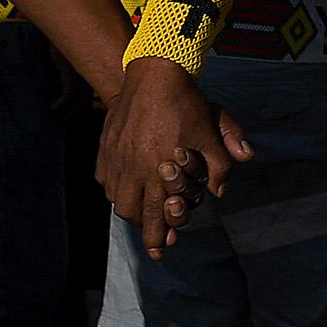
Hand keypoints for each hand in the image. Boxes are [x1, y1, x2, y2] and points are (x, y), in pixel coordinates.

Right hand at [95, 59, 253, 257]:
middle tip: (153, 247)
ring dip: (131, 212)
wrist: (154, 75)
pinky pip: (105, 180)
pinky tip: (125, 192)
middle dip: (145, 232)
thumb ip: (221, 166)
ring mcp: (116, 159)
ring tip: (142, 217)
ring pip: (116, 200)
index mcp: (160, 170)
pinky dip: (115, 191)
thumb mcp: (212, 133)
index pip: (158, 214)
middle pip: (135, 213)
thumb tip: (221, 194)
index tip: (162, 251)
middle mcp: (134, 169)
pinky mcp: (105, 149)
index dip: (160, 236)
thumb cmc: (187, 105)